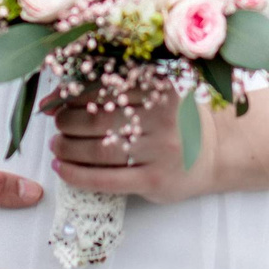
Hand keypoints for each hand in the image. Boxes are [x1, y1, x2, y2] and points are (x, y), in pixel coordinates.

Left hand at [48, 89, 228, 204]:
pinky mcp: (154, 180)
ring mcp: (159, 151)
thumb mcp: (158, 92)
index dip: (71, 95)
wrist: (215, 152)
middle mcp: (161, 118)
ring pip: (99, 150)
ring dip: (68, 149)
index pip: (104, 89)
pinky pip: (107, 180)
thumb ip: (120, 88)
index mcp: (159, 89)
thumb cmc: (177, 119)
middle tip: (57, 125)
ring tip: (56, 147)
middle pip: (97, 120)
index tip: (53, 101)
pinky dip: (78, 175)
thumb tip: (61, 95)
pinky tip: (62, 170)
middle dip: (67, 122)